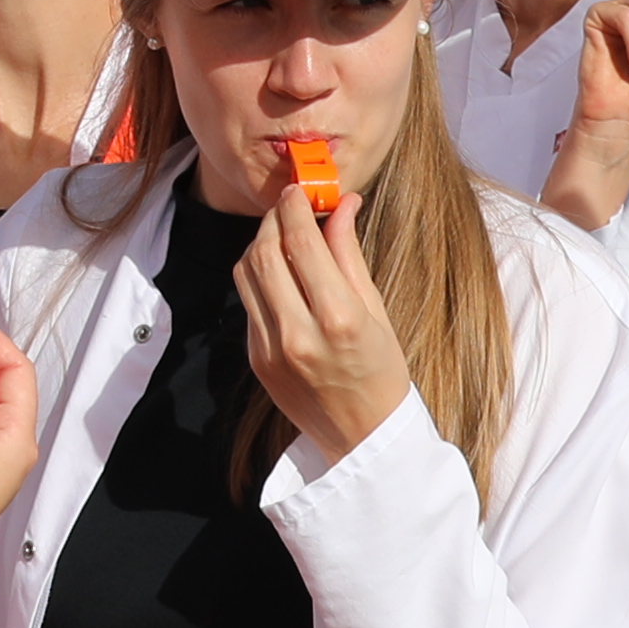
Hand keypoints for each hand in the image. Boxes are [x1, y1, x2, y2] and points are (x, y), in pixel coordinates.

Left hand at [227, 145, 412, 462]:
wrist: (362, 438)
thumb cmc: (382, 372)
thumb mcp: (377, 311)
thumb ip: (350, 254)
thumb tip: (342, 203)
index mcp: (339, 319)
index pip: (302, 243)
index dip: (295, 206)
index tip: (299, 189)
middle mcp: (298, 334)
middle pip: (265, 251)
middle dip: (274, 219)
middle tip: (289, 206)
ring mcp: (271, 349)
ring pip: (246, 272)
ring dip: (260, 244)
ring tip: (284, 236)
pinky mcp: (256, 360)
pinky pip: (247, 302)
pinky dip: (258, 277)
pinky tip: (280, 274)